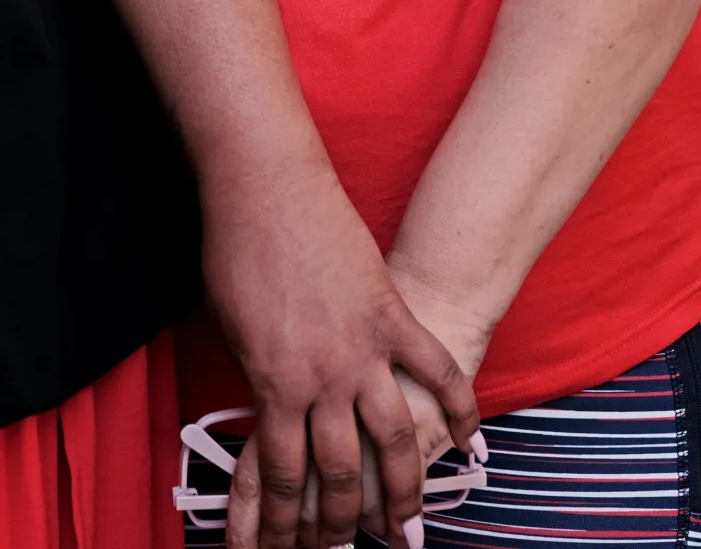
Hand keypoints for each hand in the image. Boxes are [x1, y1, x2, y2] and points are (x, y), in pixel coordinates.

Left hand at [204, 154, 478, 548]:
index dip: (278, 524)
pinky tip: (468, 445)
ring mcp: (364, 350)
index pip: (280, 476)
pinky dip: (457, 410)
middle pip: (336, 474)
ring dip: (400, 493)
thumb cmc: (236, 251)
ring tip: (404, 530)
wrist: (267, 186)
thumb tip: (268, 417)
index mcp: (273, 385)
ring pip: (392, 441)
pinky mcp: (393, 316)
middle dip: (333, 526)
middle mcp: (322, 379)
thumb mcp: (231, 331)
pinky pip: (435, 372)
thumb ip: (258, 379)